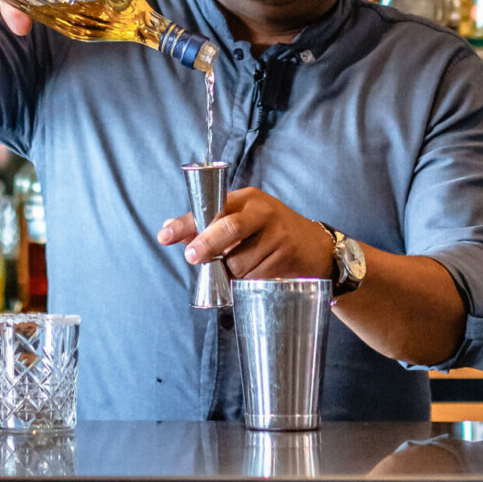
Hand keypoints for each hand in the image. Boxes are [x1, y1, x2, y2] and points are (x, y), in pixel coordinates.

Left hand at [156, 187, 332, 279]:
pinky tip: (255, 275)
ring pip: (239, 261)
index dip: (186, 223)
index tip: (164, 235)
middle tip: (193, 258)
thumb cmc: (272, 232)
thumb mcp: (242, 220)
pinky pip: (255, 276)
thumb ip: (207, 225)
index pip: (211, 208)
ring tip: (239, 270)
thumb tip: (168, 229)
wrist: (318, 248)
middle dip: (207, 246)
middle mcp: (263, 212)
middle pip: (228, 229)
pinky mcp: (287, 255)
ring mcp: (278, 233)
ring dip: (231, 273)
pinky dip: (247, 282)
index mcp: (247, 199)